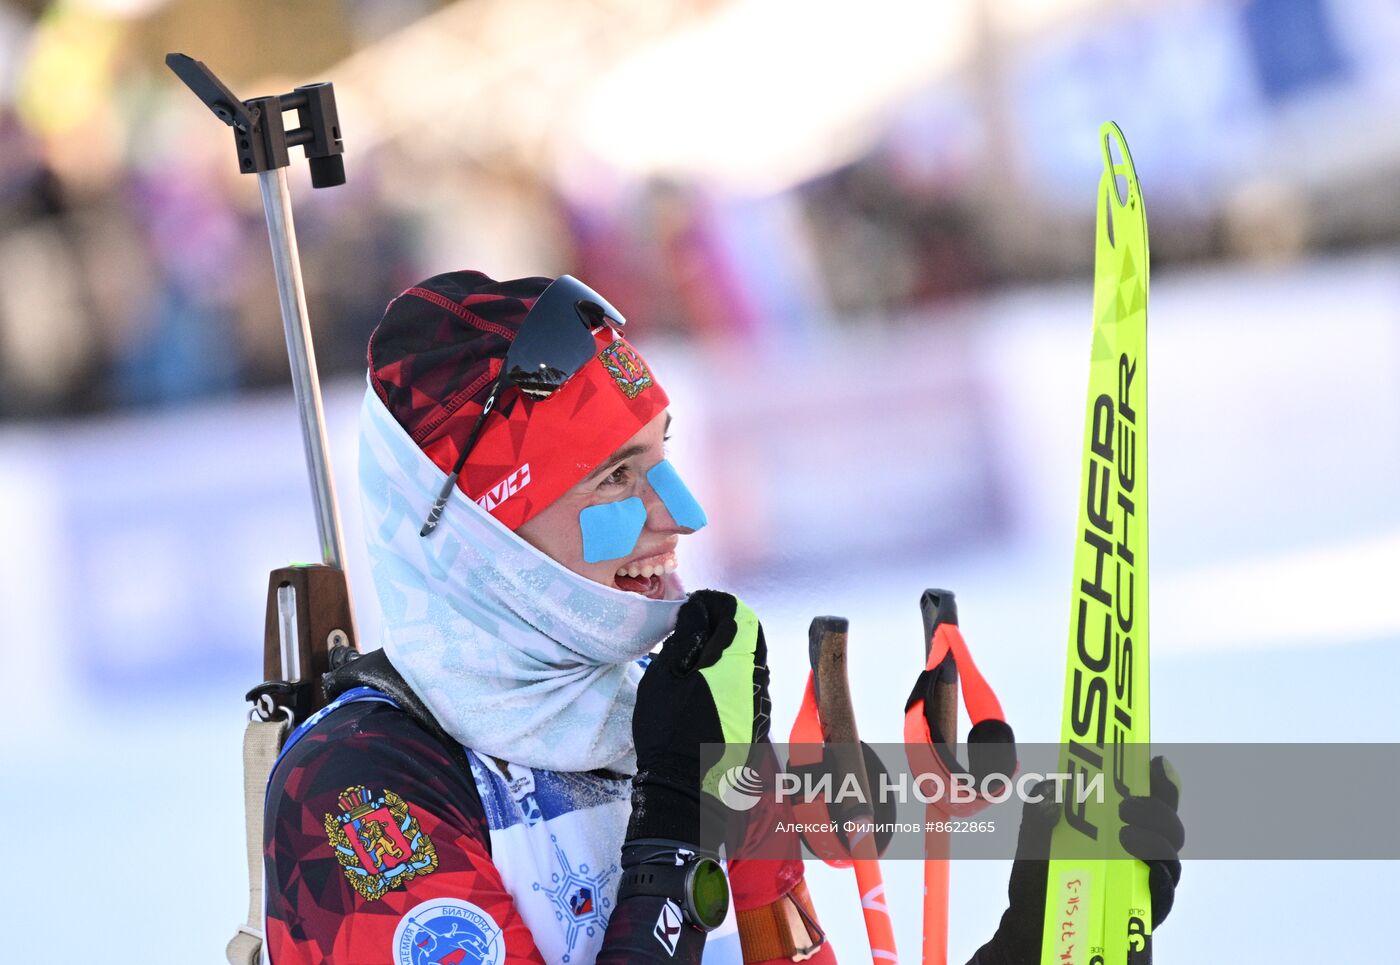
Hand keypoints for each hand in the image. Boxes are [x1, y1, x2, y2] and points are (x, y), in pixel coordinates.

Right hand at [627, 590, 771, 844]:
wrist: (687, 793)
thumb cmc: (670, 733)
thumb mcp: (665, 677)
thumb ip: (686, 637)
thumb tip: (697, 610)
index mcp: (737, 662)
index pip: (740, 612)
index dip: (714, 603)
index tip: (690, 608)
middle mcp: (759, 679)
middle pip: (750, 633)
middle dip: (722, 623)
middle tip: (690, 629)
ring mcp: (763, 703)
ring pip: (751, 659)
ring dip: (727, 649)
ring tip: (693, 658)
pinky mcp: (759, 722)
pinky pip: (751, 684)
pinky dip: (731, 673)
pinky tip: (706, 686)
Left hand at [969, 756, 1183, 964]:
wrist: (1031, 931)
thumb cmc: (1039, 883)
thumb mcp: (1032, 844)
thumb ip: (1038, 814)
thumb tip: (1051, 788)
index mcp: (1117, 831)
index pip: (1149, 802)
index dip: (1160, 781)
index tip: (1156, 762)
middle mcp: (1137, 856)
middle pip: (1167, 827)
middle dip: (1155, 809)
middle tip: (1127, 805)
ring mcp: (1143, 884)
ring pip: (1169, 858)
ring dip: (1154, 841)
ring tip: (1126, 835)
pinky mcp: (1143, 912)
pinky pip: (1161, 895)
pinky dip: (1159, 880)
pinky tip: (1149, 869)